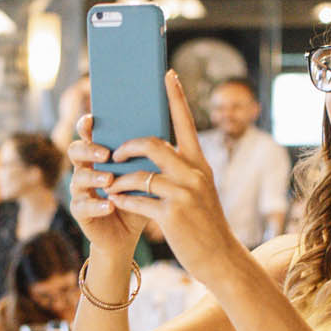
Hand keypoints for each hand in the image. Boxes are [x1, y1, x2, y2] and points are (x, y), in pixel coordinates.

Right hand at [67, 112, 149, 254]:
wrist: (128, 233)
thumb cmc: (137, 198)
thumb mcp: (145, 175)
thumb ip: (148, 157)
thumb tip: (164, 135)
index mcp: (99, 155)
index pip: (87, 134)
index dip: (85, 125)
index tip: (92, 119)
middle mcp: (85, 169)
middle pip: (75, 151)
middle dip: (89, 149)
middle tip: (106, 154)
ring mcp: (80, 190)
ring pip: (78, 178)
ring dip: (94, 177)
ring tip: (109, 179)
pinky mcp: (80, 211)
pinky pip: (83, 206)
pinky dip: (97, 205)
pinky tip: (111, 205)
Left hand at [99, 72, 242, 282]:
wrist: (219, 257)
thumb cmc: (203, 223)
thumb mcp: (199, 190)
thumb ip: (181, 170)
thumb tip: (153, 152)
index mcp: (199, 164)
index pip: (186, 123)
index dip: (175, 97)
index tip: (167, 74)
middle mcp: (193, 174)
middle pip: (153, 144)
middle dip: (127, 146)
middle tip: (114, 154)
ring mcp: (183, 194)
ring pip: (139, 175)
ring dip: (119, 180)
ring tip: (111, 186)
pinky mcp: (171, 215)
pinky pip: (136, 200)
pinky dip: (122, 200)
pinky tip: (115, 202)